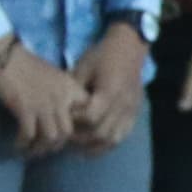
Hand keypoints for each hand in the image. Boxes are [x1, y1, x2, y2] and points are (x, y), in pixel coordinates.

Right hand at [0, 38, 82, 154]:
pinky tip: (18, 144)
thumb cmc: (28, 65)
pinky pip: (29, 135)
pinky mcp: (25, 108)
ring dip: (40, 148)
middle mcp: (63, 98)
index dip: (78, 131)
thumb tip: (62, 116)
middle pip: (69, 132)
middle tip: (45, 149)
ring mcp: (45, 104)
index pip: (87, 115)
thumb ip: (63, 94)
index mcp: (72, 88)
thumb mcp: (56, 78)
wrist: (6, 55)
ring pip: (52, 137)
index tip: (64, 137)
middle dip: (57, 145)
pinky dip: (23, 143)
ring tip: (31, 150)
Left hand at [71, 23, 148, 151]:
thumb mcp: (82, 68)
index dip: (74, 122)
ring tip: (80, 144)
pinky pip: (123, 135)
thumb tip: (56, 110)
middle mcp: (122, 104)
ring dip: (95, 145)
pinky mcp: (135, 111)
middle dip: (81, 137)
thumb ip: (72, 91)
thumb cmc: (103, 55)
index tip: (64, 118)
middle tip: (66, 135)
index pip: (89, 118)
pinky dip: (109, 143)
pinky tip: (96, 143)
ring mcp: (131, 109)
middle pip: (100, 133)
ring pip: (113, 138)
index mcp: (109, 92)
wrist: (129, 46)